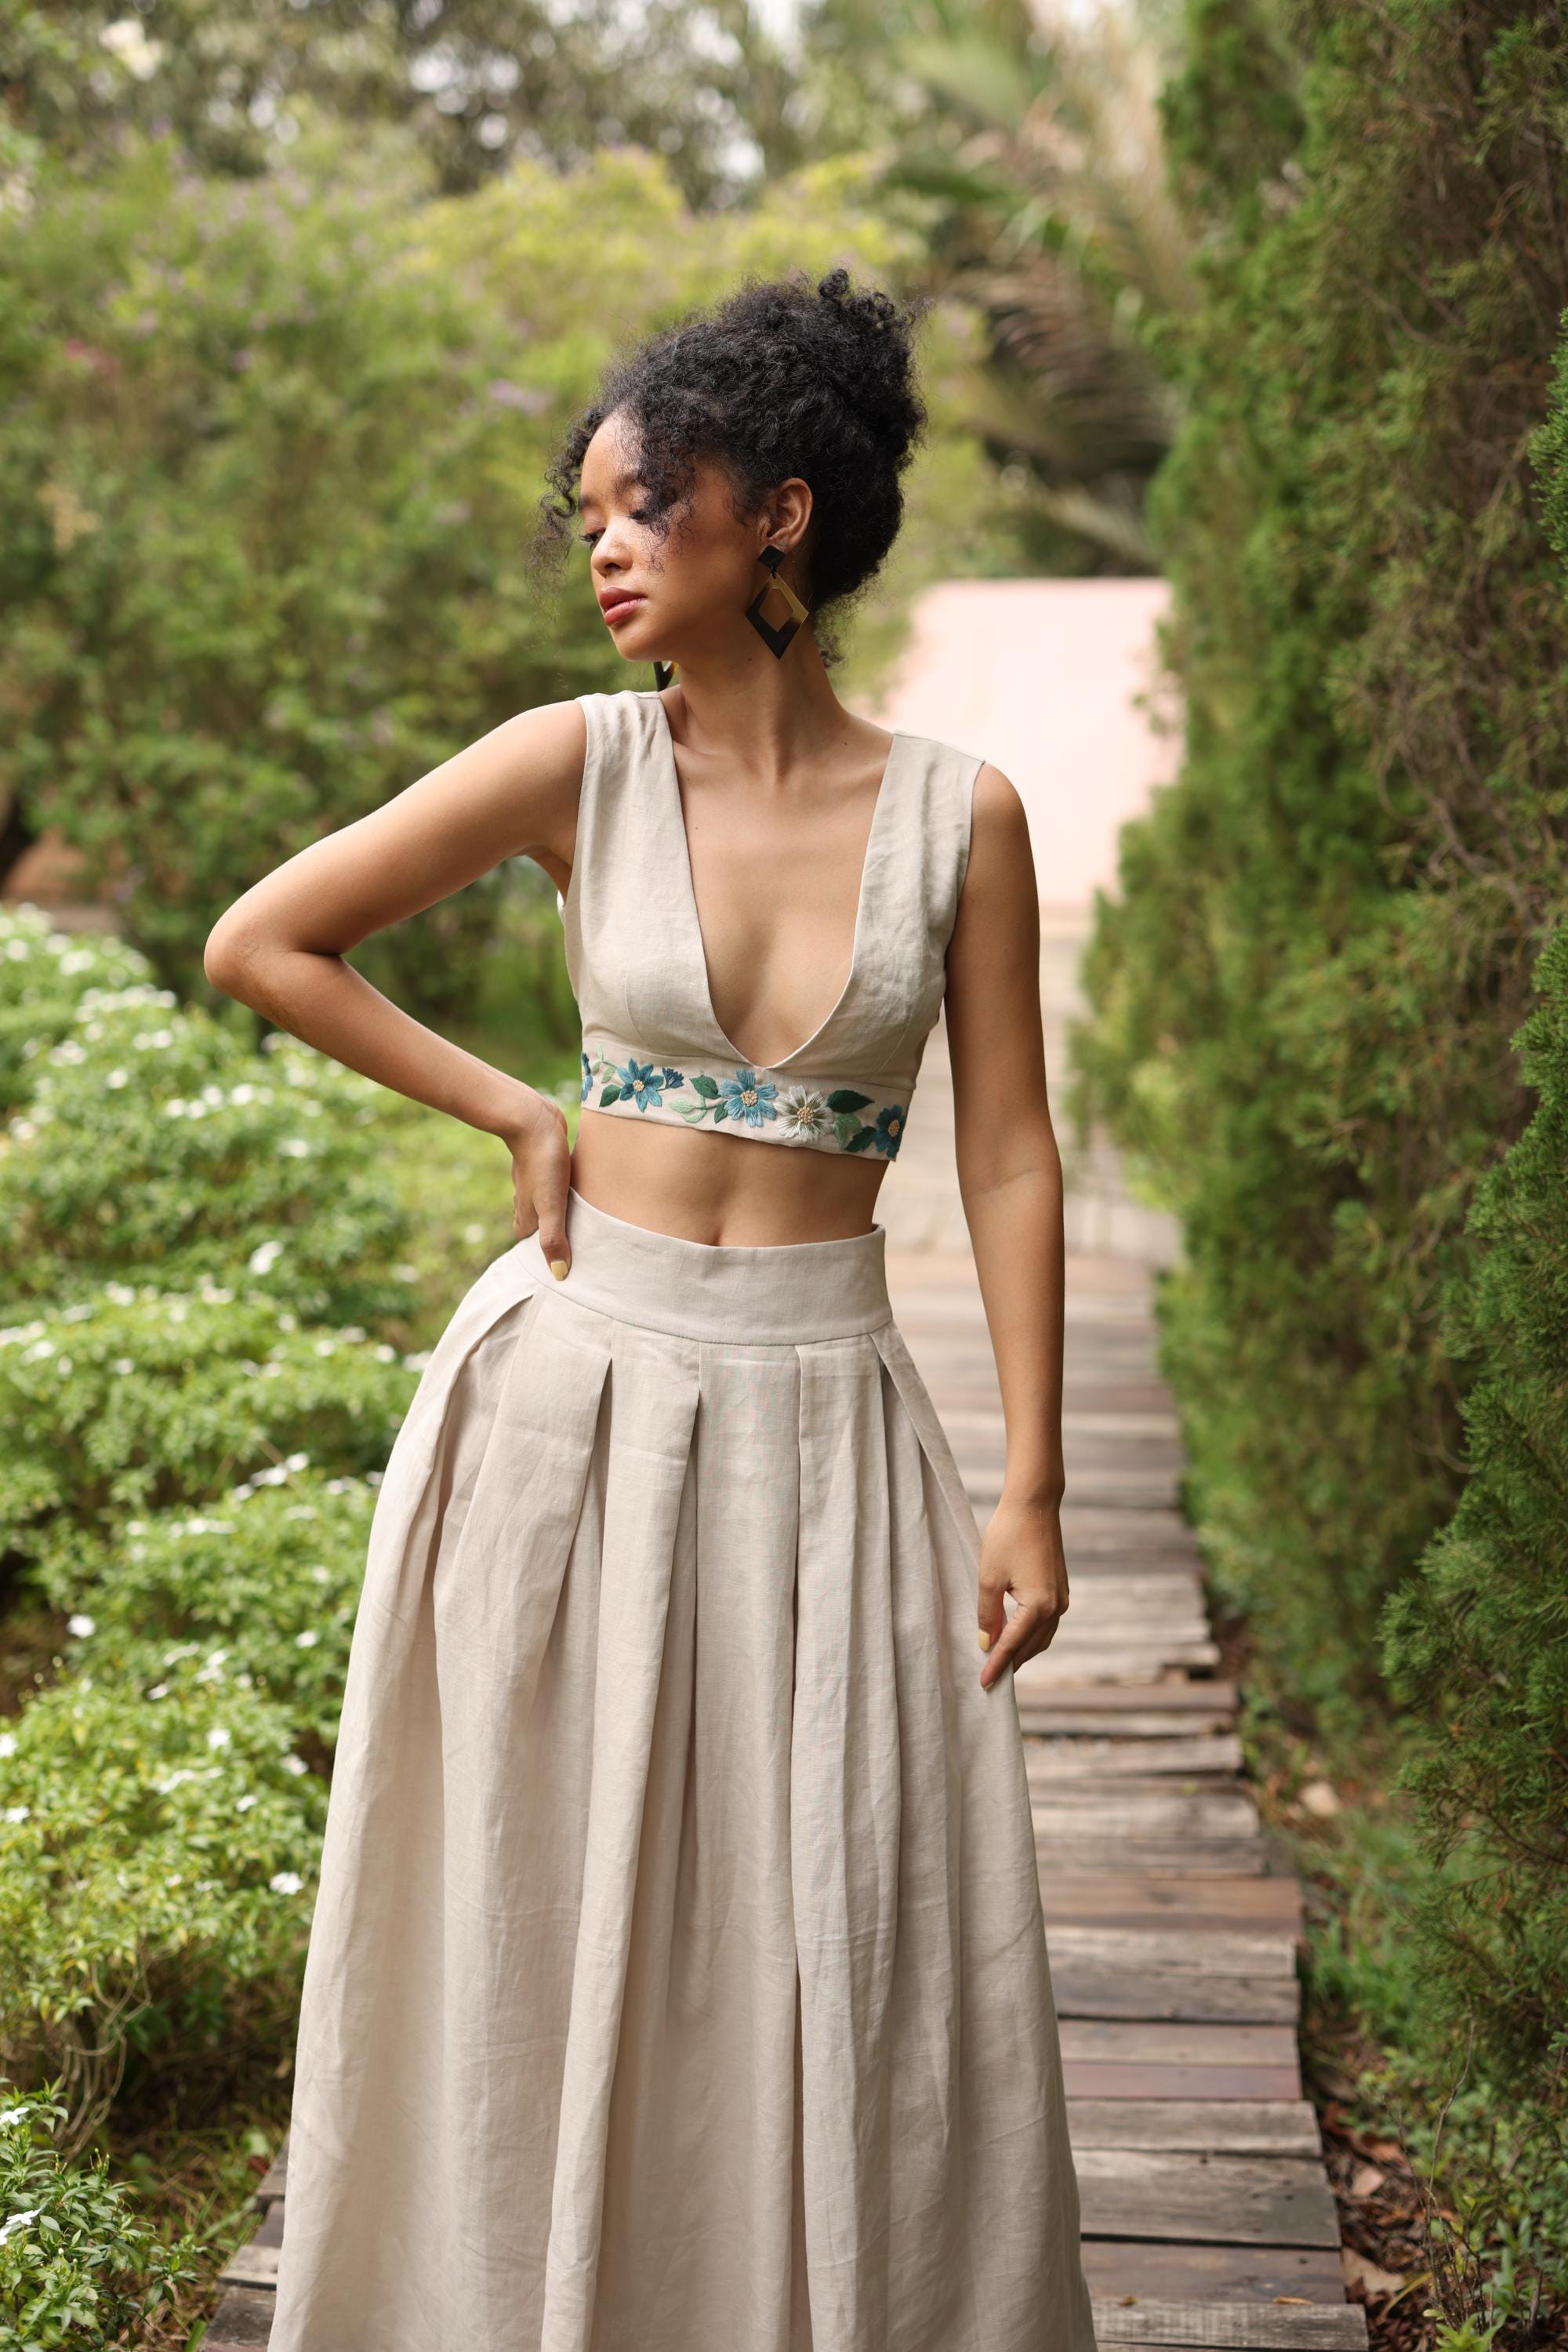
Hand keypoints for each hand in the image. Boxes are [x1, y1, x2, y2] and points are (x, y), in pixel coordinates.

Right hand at [501, 1087, 571, 1277]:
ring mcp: (535, 1183)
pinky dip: (564, 1194)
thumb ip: (553, 1239)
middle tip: (578, 1248)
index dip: (545, 1256)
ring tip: (582, 1224)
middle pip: (539, 1228)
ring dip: (561, 1216)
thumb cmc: (544, 1163)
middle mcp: (526, 1202)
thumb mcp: (551, 1205)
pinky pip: (554, 1187)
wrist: (533, 1120)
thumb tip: (558, 1275)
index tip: (565, 1264)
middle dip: (555, 1238)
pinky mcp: (545, 1165)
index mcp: (526, 1216)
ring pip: (546, 1207)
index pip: (531, 1245)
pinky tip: (577, 1192)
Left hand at [977, 1492, 1068, 1688]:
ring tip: (1003, 1664)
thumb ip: (987, 1614)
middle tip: (991, 1679)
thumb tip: (986, 1642)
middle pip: (1030, 1647)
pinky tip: (1017, 1637)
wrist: (1034, 1505)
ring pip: (1041, 1638)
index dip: (996, 1666)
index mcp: (1038, 1606)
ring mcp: (1061, 1598)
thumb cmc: (1008, 1536)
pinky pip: (1047, 1623)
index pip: (1012, 1646)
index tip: (983, 1684)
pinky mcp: (1060, 1588)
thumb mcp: (989, 1578)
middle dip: (1011, 1664)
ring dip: (1023, 1652)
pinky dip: (1031, 1636)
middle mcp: (1056, 1606)